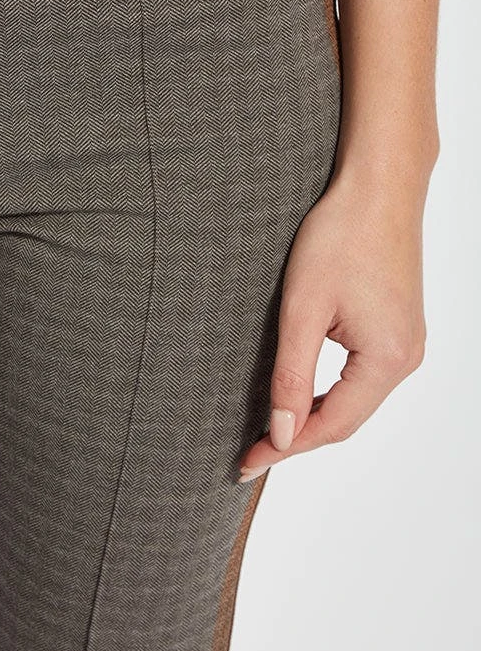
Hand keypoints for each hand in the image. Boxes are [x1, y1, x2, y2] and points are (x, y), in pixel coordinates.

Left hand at [238, 170, 427, 481]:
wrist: (378, 187)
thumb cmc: (340, 236)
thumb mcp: (303, 308)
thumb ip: (291, 374)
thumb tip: (281, 433)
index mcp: (388, 359)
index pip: (331, 426)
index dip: (285, 447)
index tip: (244, 463)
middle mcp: (407, 358)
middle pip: (346, 419)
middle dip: (296, 437)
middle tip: (248, 453)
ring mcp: (407, 343)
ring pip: (354, 400)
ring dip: (313, 415)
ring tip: (268, 430)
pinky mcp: (398, 328)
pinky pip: (362, 377)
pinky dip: (329, 392)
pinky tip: (300, 394)